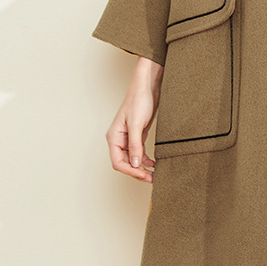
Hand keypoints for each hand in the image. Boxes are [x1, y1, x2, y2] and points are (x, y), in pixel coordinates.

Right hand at [106, 56, 163, 182]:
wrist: (147, 86)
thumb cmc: (138, 100)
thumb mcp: (137, 124)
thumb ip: (135, 145)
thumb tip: (135, 164)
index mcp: (114, 137)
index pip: (118, 162)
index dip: (130, 171)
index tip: (143, 175)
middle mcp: (119, 139)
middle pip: (125, 163)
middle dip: (137, 172)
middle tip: (150, 178)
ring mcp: (128, 138)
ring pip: (133, 159)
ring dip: (141, 168)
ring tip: (153, 175)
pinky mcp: (138, 135)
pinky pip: (139, 152)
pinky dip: (145, 160)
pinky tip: (152, 164)